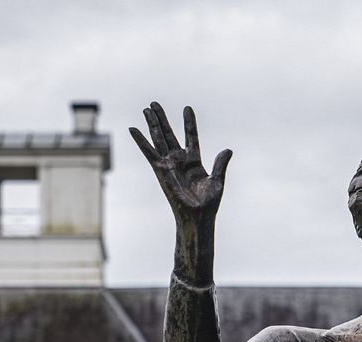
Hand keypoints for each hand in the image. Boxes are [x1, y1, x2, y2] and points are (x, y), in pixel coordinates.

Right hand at [130, 102, 231, 226]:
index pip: (191, 137)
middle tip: (154, 103)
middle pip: (169, 134)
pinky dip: (141, 141)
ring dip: (152, 123)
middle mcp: (180, 160)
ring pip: (159, 138)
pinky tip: (133, 129)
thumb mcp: (217, 181)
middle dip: (162, 119)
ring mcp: (169, 164)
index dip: (189, 123)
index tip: (187, 108)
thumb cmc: (208, 204)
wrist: (197, 217)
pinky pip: (149, 152)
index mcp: (195, 161)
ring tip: (147, 108)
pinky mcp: (160, 170)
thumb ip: (220, 164)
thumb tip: (228, 150)